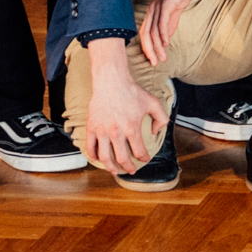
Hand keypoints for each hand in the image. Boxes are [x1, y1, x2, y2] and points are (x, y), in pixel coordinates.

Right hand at [82, 40, 170, 171]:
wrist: (111, 81)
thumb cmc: (132, 91)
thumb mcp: (152, 102)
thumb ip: (161, 118)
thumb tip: (157, 132)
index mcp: (132, 128)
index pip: (139, 151)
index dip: (144, 158)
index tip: (145, 159)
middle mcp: (116, 132)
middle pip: (121, 158)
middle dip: (128, 167)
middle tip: (131, 170)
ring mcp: (102, 131)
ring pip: (104, 157)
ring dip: (110, 167)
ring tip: (114, 170)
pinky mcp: (91, 127)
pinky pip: (90, 147)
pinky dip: (93, 156)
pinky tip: (98, 158)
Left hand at [139, 0, 212, 65]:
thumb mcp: (175, 8)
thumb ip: (170, 22)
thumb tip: (167, 37)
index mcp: (153, 11)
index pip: (145, 32)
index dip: (148, 47)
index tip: (153, 59)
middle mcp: (152, 9)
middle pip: (145, 34)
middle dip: (149, 51)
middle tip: (154, 63)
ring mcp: (158, 7)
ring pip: (153, 31)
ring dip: (157, 47)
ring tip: (162, 58)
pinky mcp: (166, 4)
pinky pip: (162, 23)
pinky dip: (163, 35)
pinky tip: (166, 44)